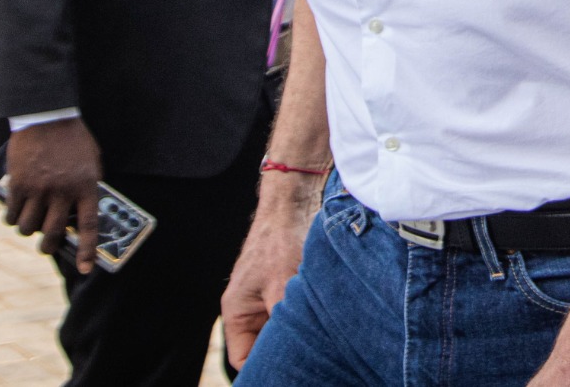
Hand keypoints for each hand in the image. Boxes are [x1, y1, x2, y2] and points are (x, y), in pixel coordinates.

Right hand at [4, 117, 101, 274]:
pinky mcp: (18, 185)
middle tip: (47, 245)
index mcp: (86, 186)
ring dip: (29, 231)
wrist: (47, 117)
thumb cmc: (72, 140)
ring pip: (29, 229)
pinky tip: (16, 214)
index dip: (88, 251)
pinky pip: (12, 215)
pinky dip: (13, 219)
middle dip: (48, 246)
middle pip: (52, 234)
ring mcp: (39, 190)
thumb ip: (86, 187)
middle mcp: (63, 191)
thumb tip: (77, 215)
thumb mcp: (91, 162)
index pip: (89, 226)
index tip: (86, 268)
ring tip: (30, 224)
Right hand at [221, 178, 320, 365]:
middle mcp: (252, 309)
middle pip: (266, 348)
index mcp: (238, 313)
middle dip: (287, 355)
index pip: (244, 360)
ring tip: (324, 342)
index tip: (289, 375)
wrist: (296, 199)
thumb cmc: (281, 238)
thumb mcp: (282, 286)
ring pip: (286, 331)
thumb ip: (282, 321)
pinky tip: (331, 323)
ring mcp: (272, 299)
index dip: (263, 371)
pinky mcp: (292, 288)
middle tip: (313, 362)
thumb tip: (295, 351)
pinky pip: (299, 314)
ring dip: (303, 334)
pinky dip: (313, 319)